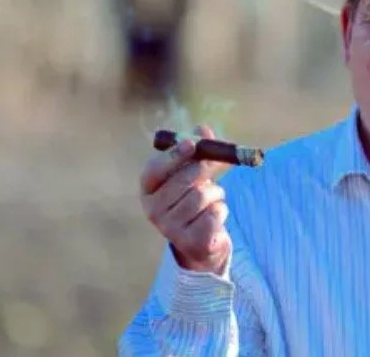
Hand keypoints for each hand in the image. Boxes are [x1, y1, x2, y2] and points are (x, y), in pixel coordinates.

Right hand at [140, 125, 230, 274]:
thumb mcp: (195, 174)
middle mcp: (153, 210)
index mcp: (148, 190)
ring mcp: (170, 228)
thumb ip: (199, 151)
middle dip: (206, 169)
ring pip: (202, 195)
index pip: (154, 170)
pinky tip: (215, 214)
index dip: (173, 155)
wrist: (203, 241)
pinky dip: (221, 209)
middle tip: (219, 164)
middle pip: (184, 180)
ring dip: (216, 192)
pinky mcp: (190, 241)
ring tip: (213, 198)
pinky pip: (214, 213)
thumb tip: (203, 128)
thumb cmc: (195, 200)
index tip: (191, 144)